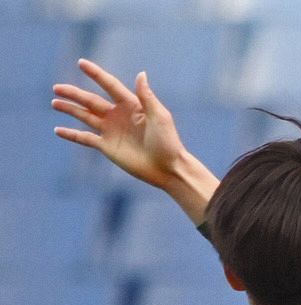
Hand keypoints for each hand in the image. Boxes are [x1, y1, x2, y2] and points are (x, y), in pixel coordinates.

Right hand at [52, 58, 217, 223]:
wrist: (168, 169)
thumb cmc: (168, 142)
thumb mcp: (160, 117)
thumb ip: (147, 97)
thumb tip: (140, 73)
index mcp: (131, 105)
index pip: (109, 86)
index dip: (96, 74)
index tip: (81, 63)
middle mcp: (118, 115)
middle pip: (91, 100)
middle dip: (74, 93)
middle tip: (56, 88)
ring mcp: (111, 131)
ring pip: (85, 116)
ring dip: (70, 109)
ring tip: (54, 102)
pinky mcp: (108, 147)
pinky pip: (85, 138)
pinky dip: (72, 134)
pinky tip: (58, 130)